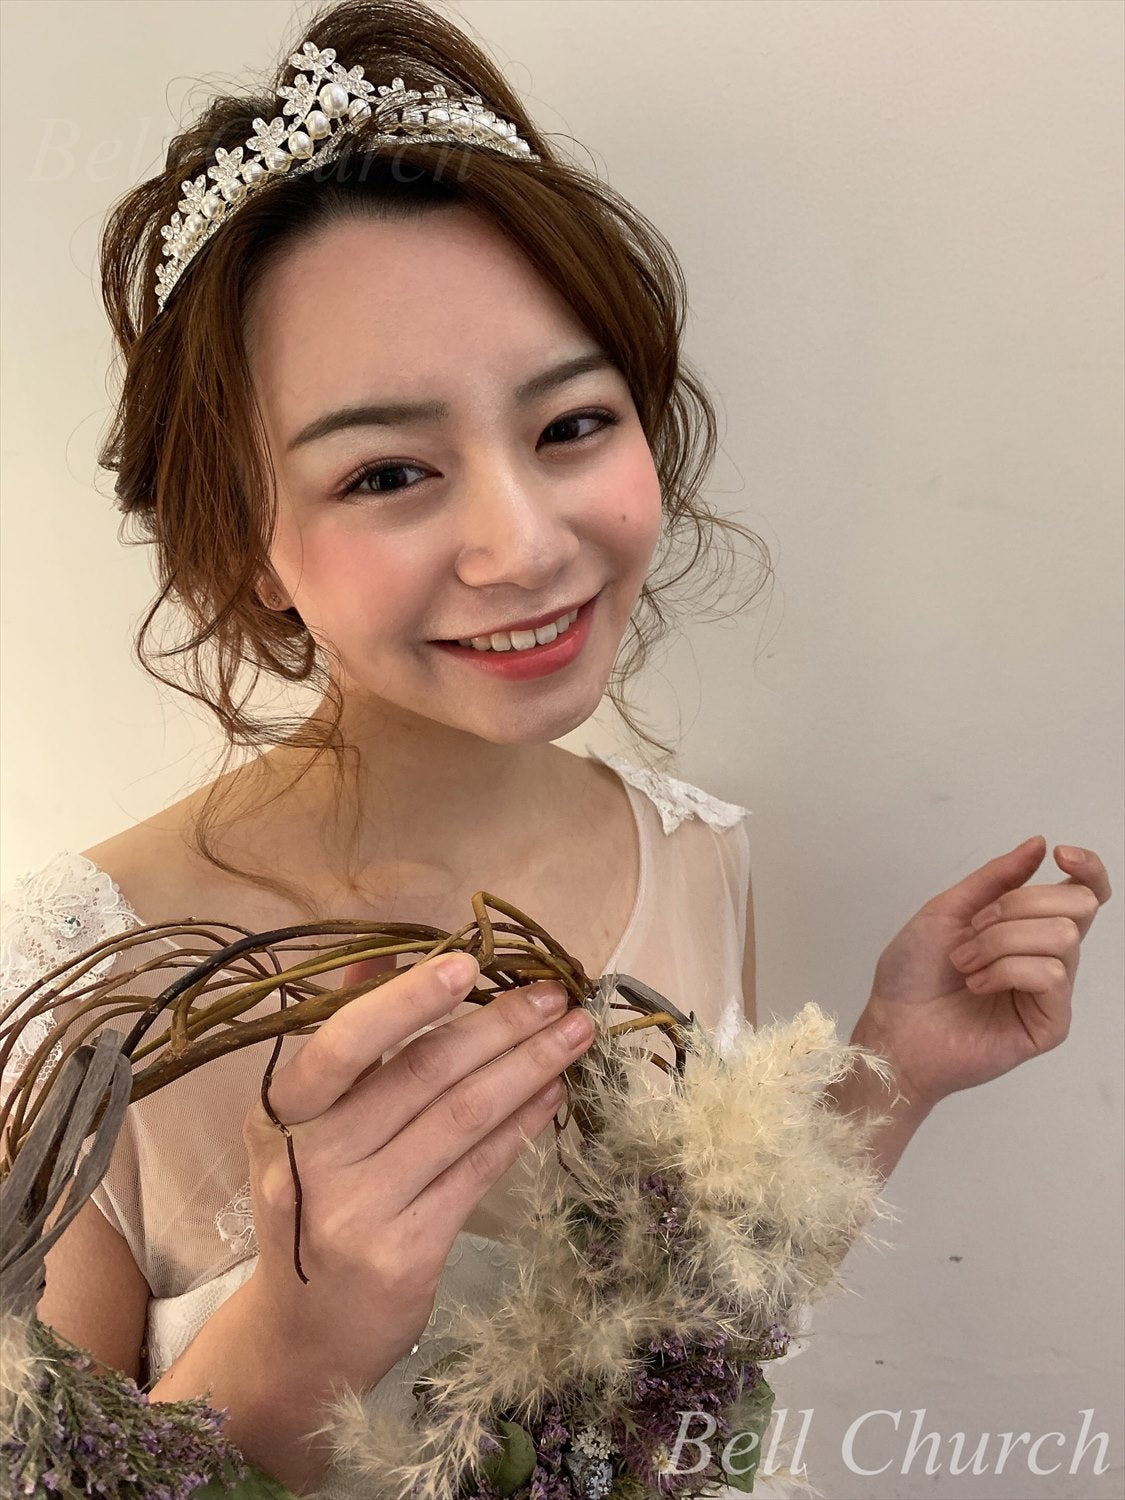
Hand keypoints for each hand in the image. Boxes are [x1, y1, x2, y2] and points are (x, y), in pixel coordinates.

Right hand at [240, 950, 594, 1394]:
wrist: (301, 1338)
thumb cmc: (312, 1206)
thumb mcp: (306, 1126)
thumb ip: (344, 1042)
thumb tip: (378, 955)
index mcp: (281, 1115)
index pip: (344, 1044)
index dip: (409, 1000)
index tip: (470, 963)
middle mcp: (311, 1161)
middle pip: (421, 1075)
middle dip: (499, 1027)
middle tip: (555, 995)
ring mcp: (357, 1212)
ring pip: (460, 1119)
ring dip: (527, 1068)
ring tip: (574, 1036)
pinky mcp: (405, 1254)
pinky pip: (476, 1173)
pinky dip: (520, 1127)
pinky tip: (552, 1097)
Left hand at [860, 838, 1111, 1111]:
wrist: (894, 1026)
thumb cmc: (913, 974)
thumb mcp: (948, 910)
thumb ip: (995, 877)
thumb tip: (1037, 845)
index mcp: (1027, 926)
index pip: (1084, 892)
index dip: (1088, 868)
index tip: (1060, 855)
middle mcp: (1046, 955)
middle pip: (1078, 904)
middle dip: (1019, 904)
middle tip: (974, 928)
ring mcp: (1051, 991)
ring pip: (1063, 936)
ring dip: (1001, 941)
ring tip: (965, 964)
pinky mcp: (1050, 1023)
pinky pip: (1052, 975)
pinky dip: (1007, 970)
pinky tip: (978, 985)